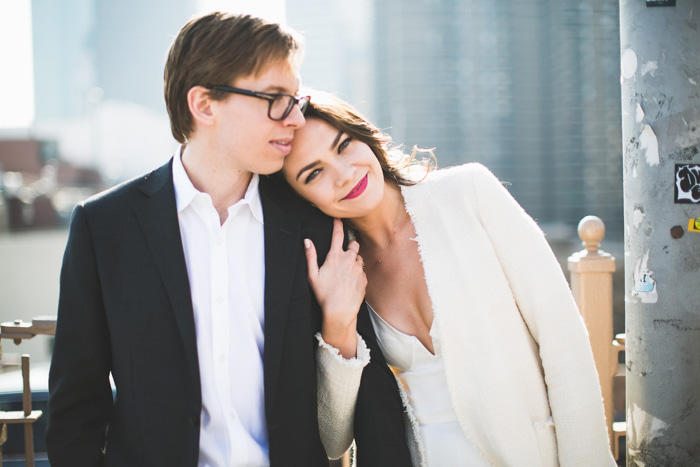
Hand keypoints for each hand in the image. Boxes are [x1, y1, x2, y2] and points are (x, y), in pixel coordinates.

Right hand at [305, 218, 366, 357]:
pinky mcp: (364, 278)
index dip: (338, 224)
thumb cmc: (324, 294)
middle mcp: (349, 260)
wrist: (340, 311)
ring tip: (345, 272)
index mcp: (335, 257)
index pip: (337, 235)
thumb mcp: (313, 275)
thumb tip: (307, 241)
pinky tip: (350, 282)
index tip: (338, 219)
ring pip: (359, 258)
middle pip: (354, 244)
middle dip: (350, 245)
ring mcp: (358, 269)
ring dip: (354, 260)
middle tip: (344, 252)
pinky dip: (357, 273)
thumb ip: (310, 256)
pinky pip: (362, 271)